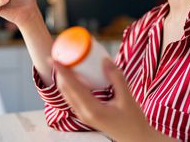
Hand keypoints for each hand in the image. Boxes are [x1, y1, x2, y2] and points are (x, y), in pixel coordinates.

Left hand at [53, 58, 175, 141]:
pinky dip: (70, 85)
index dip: (62, 71)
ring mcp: (83, 115)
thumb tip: (105, 60)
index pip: (72, 87)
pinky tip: (75, 76)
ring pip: (67, 94)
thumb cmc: (133, 120)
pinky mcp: (86, 115)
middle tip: (59, 56)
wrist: (135, 138)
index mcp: (92, 109)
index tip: (54, 58)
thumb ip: (117, 78)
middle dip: (60, 72)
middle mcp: (83, 113)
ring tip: (63, 63)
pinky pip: (73, 98)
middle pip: (65, 90)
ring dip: (63, 79)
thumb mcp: (127, 98)